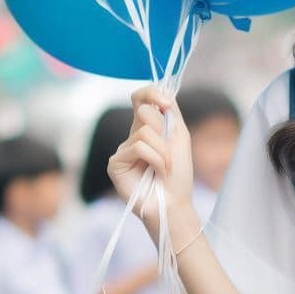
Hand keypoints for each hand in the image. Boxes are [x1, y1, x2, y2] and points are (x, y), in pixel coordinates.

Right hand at [107, 86, 194, 228]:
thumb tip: (164, 91)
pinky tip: (159, 173)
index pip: (140, 98)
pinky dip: (156, 159)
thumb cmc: (179, 174)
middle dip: (162, 129)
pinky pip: (137, 147)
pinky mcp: (115, 163)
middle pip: (143, 110)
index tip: (167, 103)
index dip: (151, 93)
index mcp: (147, 128)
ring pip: (143, 132)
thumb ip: (172, 114)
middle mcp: (132, 136)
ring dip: (163, 151)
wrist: (175, 202)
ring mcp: (122, 150)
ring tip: (166, 167)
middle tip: (169, 151)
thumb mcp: (180, 138)